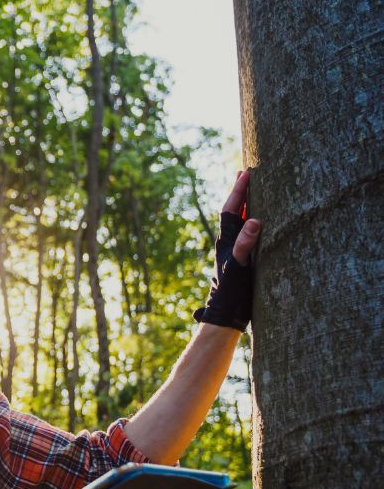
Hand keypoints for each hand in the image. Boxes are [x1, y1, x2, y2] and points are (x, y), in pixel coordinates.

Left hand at [194, 170, 261, 330]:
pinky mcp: (243, 261)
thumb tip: (254, 220)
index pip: (231, 209)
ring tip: (254, 191)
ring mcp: (235, 252)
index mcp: (227, 241)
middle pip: (235, 212)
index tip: (245, 173)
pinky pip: (248, 236)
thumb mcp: (239, 267)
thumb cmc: (231, 292)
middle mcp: (229, 243)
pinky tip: (261, 223)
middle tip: (246, 174)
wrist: (226, 315)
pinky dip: (254, 224)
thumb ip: (245, 245)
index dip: (238, 191)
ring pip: (241, 223)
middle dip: (241, 193)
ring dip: (247, 206)